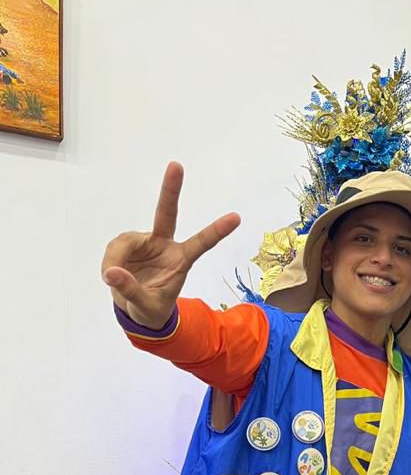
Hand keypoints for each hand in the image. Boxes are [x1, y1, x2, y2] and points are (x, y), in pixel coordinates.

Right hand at [101, 162, 240, 328]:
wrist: (137, 309)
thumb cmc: (151, 308)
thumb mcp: (145, 306)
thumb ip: (130, 291)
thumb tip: (111, 273)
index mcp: (181, 260)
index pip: (201, 243)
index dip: (217, 231)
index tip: (236, 217)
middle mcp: (164, 245)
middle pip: (166, 213)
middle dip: (170, 189)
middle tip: (176, 165)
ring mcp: (146, 242)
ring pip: (125, 242)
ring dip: (116, 259)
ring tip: (114, 278)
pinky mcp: (128, 245)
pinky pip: (115, 248)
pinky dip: (110, 261)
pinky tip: (111, 274)